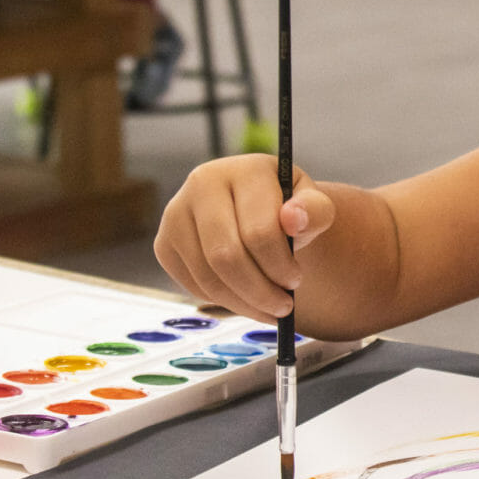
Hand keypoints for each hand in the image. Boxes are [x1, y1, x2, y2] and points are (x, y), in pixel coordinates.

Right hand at [154, 155, 337, 323]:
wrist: (254, 210)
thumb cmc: (286, 209)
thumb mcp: (312, 206)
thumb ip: (314, 211)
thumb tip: (293, 219)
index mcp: (242, 170)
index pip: (258, 231)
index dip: (279, 265)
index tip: (295, 281)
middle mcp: (201, 184)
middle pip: (227, 256)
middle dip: (260, 291)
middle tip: (283, 307)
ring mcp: (176, 213)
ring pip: (208, 276)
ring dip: (243, 303)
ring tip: (269, 308)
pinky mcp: (164, 243)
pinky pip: (192, 285)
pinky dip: (223, 301)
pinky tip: (245, 298)